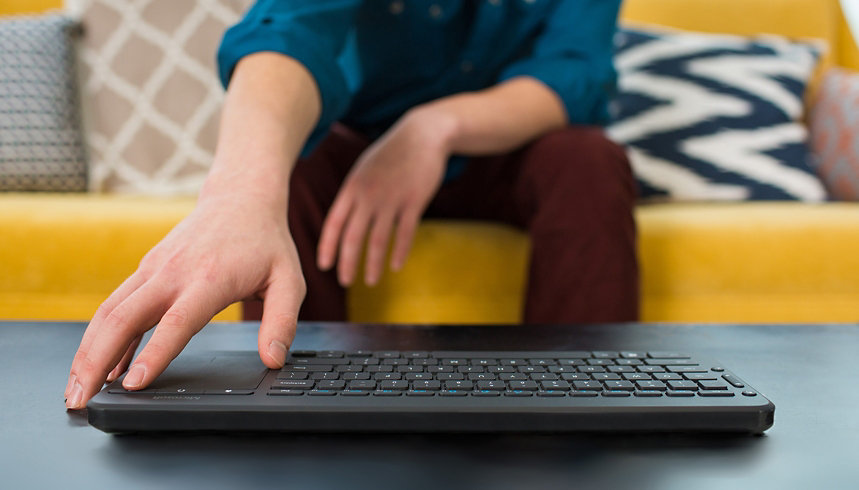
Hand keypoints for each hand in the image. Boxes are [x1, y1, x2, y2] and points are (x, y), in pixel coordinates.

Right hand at [64, 194, 304, 408]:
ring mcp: (154, 269)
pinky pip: (116, 305)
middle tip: (80, 400)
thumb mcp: (289, 280)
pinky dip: (101, 336)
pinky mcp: (146, 269)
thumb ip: (283, 321)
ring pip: (108, 311)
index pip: (176, 322)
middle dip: (96, 361)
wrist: (241, 198)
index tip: (133, 385)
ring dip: (88, 351)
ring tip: (76, 390)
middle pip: (123, 318)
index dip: (153, 354)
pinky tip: (101, 366)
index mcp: (210, 278)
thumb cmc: (266, 242)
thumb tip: (274, 359)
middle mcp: (173, 272)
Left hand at [317, 109, 454, 285]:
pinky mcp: (414, 201)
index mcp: (352, 187)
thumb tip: (342, 222)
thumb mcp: (363, 170)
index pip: (334, 222)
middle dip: (347, 263)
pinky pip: (404, 233)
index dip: (327, 246)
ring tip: (370, 281)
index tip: (323, 266)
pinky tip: (396, 267)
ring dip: (373, 264)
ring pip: (378, 240)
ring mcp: (392, 198)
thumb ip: (352, 195)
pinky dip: (399, 252)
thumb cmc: (391, 154)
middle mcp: (369, 195)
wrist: (423, 134)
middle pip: (353, 236)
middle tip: (344, 282)